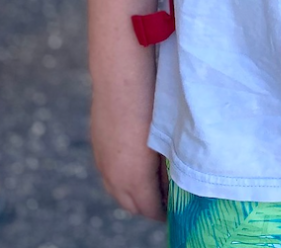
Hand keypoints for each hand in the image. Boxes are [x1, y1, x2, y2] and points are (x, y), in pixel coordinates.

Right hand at [91, 90, 165, 220]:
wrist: (120, 75)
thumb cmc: (152, 102)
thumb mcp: (165, 137)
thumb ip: (166, 165)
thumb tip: (172, 181)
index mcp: (133, 176)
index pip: (148, 208)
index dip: (162, 212)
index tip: (175, 209)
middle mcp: (113, 175)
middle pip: (130, 205)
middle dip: (148, 207)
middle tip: (166, 202)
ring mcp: (102, 160)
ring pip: (116, 190)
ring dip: (133, 195)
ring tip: (153, 187)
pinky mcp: (98, 146)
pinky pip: (109, 174)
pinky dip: (122, 180)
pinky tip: (135, 168)